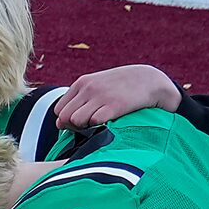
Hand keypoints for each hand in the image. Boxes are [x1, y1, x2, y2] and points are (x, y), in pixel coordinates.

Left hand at [48, 64, 180, 132]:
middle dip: (73, 125)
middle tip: (90, 124)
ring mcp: (101, 96)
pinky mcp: (114, 106)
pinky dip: (99, 126)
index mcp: (82, 83)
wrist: (150, 81)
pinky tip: (110, 120)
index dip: (68, 119)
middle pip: (65, 117)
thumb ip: (78, 102)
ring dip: (85, 126)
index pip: (60, 109)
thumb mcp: (97, 87)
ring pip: (76, 121)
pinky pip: (94, 122)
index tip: (82, 120)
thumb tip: (59, 124)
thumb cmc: (120, 88)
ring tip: (100, 122)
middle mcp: (89, 88)